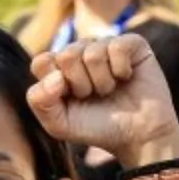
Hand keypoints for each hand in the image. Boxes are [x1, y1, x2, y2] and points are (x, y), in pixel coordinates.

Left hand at [27, 36, 178, 166]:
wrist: (138, 136)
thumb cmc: (98, 128)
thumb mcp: (59, 124)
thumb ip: (40, 101)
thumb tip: (55, 75)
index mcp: (60, 68)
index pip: (42, 62)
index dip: (56, 85)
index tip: (72, 100)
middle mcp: (81, 52)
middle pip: (66, 55)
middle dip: (81, 85)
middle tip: (94, 96)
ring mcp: (106, 45)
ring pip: (92, 52)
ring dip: (102, 81)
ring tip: (111, 90)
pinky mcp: (132, 43)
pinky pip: (117, 46)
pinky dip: (121, 70)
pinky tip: (126, 78)